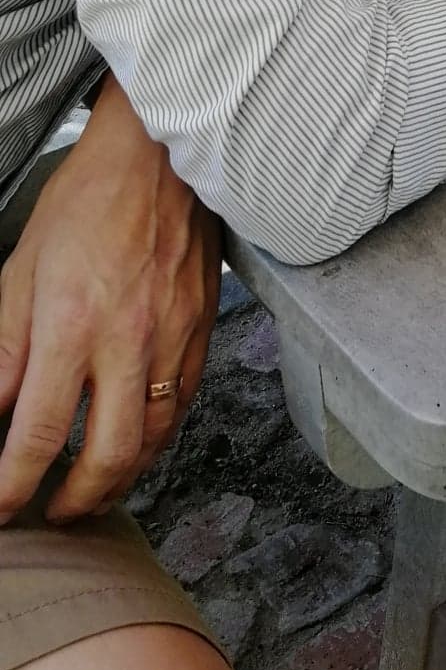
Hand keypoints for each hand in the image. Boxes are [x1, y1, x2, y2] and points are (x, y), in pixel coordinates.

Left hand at [0, 78, 219, 523]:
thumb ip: (3, 353)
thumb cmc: (85, 203)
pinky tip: (138, 439)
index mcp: (71, 325)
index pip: (36, 436)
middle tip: (49, 512)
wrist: (159, 156)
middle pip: (107, 456)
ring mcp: (173, 336)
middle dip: (74, 502)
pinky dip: (158, 436)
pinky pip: (185, 401)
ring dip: (121, 478)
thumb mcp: (18, 273)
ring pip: (153, 438)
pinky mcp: (202, 327)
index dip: (12, 489)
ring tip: (93, 489)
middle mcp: (128, 340)